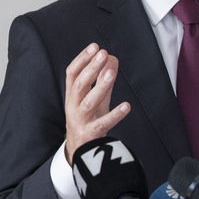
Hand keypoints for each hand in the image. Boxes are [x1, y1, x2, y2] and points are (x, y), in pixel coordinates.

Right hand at [64, 43, 130, 162]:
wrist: (81, 151)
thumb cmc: (88, 119)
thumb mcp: (94, 98)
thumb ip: (102, 79)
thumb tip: (112, 58)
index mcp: (72, 95)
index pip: (72, 73)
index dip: (82, 59)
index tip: (94, 47)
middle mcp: (73, 106)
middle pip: (79, 84)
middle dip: (91, 68)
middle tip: (103, 53)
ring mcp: (81, 120)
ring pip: (88, 102)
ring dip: (100, 87)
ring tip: (111, 73)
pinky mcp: (90, 134)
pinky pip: (102, 123)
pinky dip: (115, 115)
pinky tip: (126, 106)